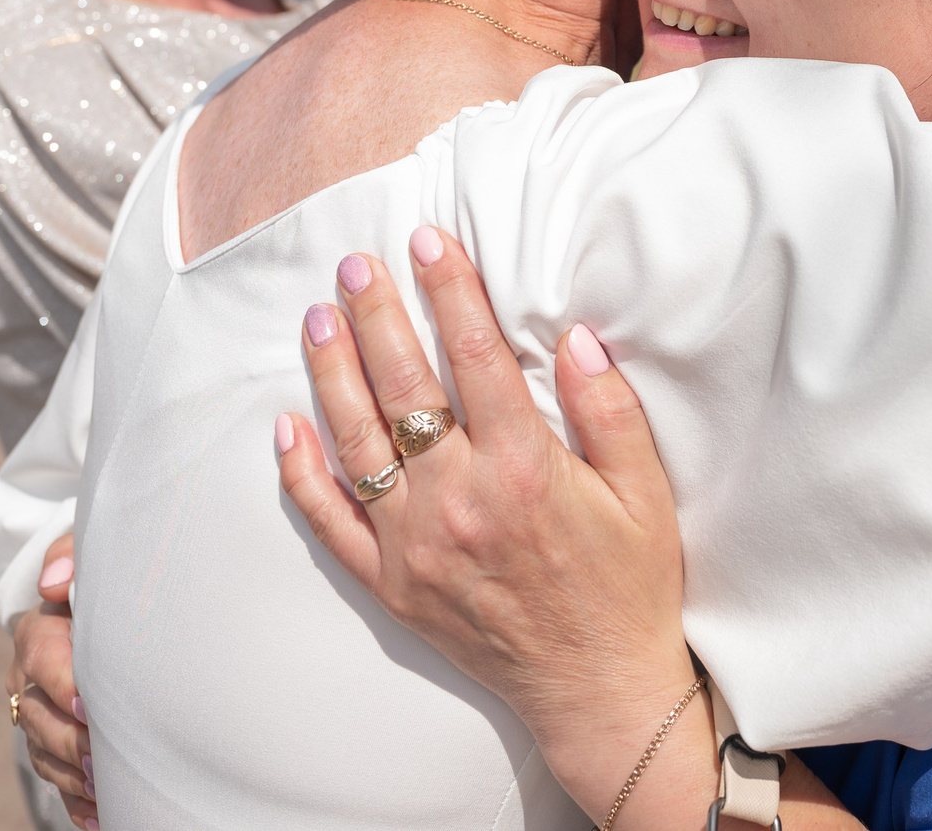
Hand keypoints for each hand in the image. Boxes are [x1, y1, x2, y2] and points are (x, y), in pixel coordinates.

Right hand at [8, 532, 94, 826]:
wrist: (107, 608)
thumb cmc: (105, 580)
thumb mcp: (92, 555)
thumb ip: (71, 556)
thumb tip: (55, 582)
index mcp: (40, 634)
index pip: (42, 658)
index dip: (63, 682)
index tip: (90, 703)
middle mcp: (30, 681)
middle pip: (41, 718)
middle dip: (73, 741)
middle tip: (105, 758)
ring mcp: (40, 716)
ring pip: (46, 755)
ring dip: (76, 777)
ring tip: (107, 791)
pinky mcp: (54, 744)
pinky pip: (60, 781)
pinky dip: (79, 802)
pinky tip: (102, 817)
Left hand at [278, 227, 712, 830]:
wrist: (598, 691)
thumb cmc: (630, 587)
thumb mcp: (645, 493)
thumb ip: (608, 411)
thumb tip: (576, 337)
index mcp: (525, 471)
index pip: (475, 358)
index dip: (450, 291)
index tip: (429, 240)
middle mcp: (460, 503)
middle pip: (403, 387)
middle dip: (376, 315)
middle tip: (355, 264)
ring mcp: (416, 547)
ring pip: (356, 443)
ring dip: (331, 374)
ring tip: (317, 319)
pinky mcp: (392, 585)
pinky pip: (331, 523)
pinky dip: (303, 473)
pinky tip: (287, 426)